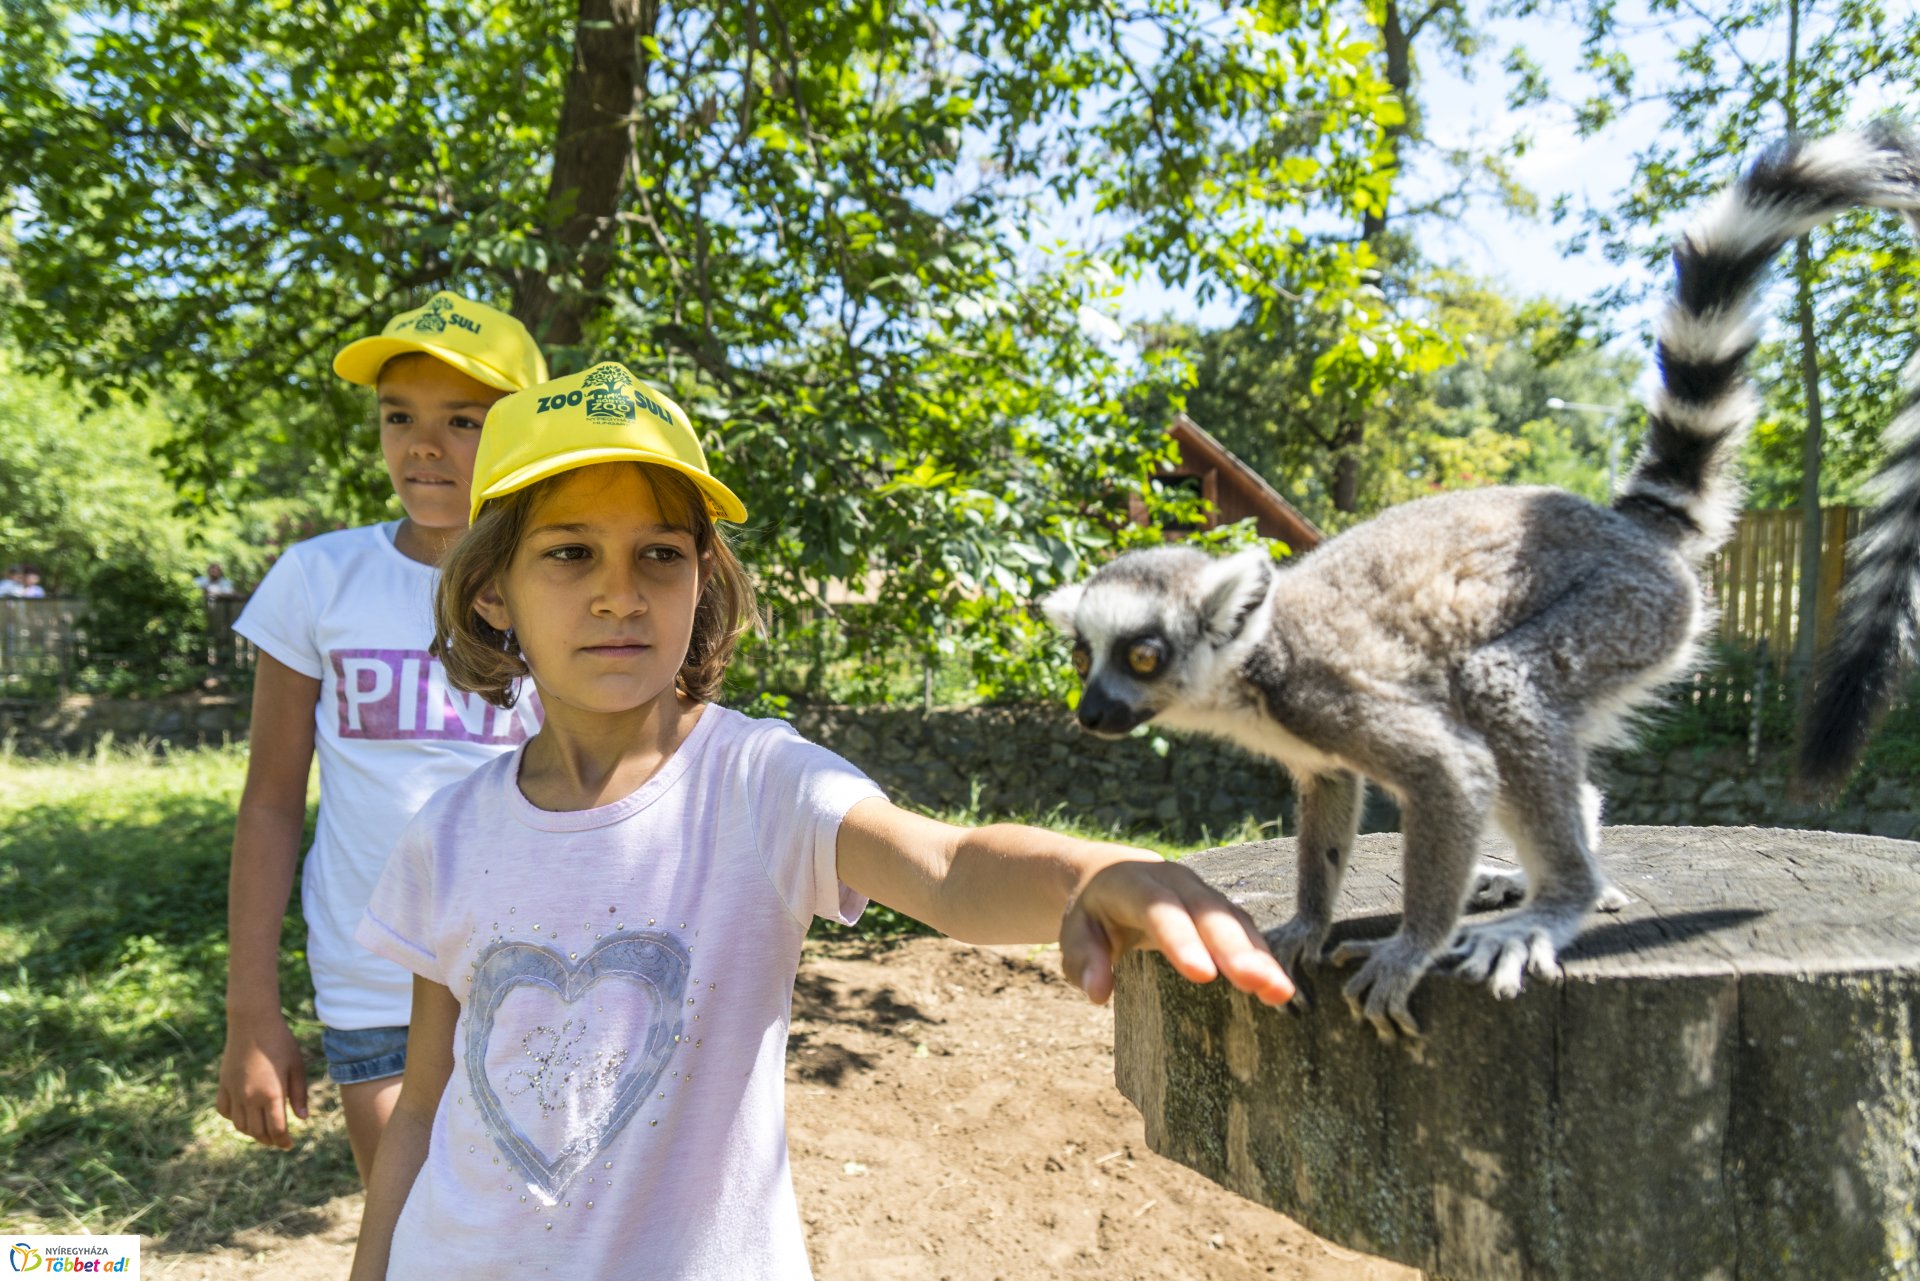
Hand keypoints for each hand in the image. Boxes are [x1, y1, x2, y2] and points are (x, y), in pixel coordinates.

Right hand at [216, 1012, 308, 1149]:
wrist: (253, 1023)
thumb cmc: (280, 1042)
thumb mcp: (297, 1066)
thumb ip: (299, 1094)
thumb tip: (303, 1118)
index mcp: (271, 1094)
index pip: (277, 1129)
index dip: (283, 1141)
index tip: (289, 1145)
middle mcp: (250, 1097)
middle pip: (257, 1131)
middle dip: (269, 1140)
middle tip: (278, 1141)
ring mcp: (234, 1092)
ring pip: (240, 1125)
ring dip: (252, 1133)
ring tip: (263, 1132)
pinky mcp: (223, 1084)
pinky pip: (225, 1110)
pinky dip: (234, 1118)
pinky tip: (244, 1116)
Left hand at [1060, 858, 1294, 1006]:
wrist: (1113, 875)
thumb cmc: (1093, 913)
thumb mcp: (1075, 932)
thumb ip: (1083, 960)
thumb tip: (1097, 993)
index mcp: (1136, 883)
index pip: (1161, 910)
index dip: (1183, 941)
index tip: (1203, 976)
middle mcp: (1177, 882)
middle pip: (1209, 914)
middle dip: (1235, 949)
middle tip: (1258, 983)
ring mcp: (1203, 893)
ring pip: (1235, 921)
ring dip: (1259, 956)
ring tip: (1281, 992)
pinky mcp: (1221, 911)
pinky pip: (1247, 932)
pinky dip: (1263, 958)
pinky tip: (1279, 989)